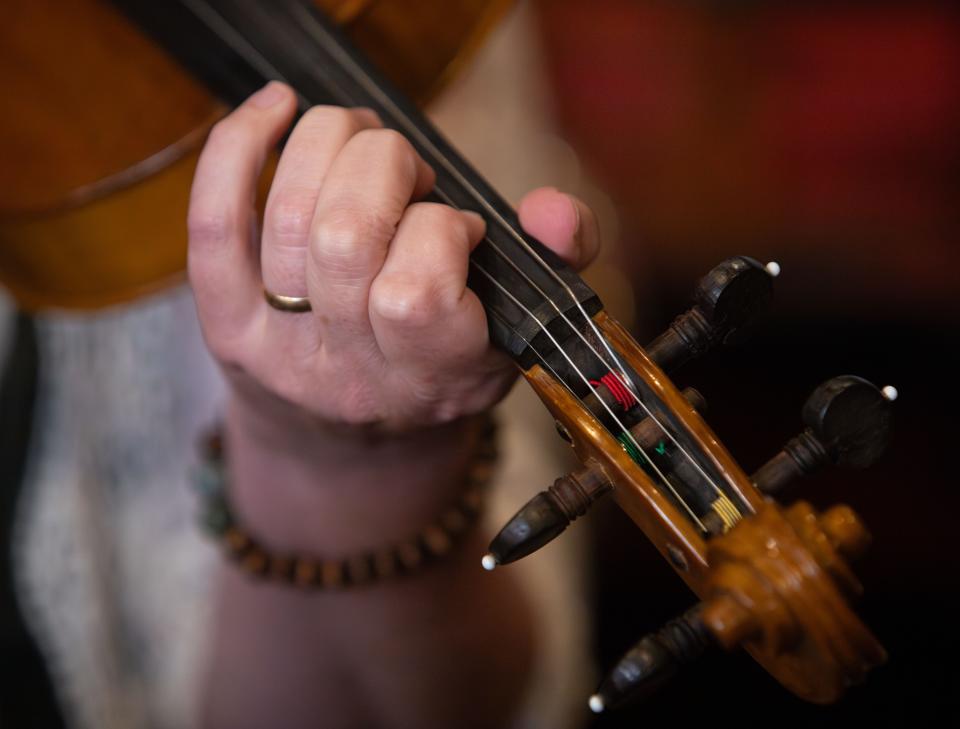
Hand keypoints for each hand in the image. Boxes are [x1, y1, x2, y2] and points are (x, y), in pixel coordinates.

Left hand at [188, 81, 600, 437]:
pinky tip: (274, 110)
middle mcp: (349, 374)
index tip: (458, 228)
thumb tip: (553, 210)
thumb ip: (555, 263)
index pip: (416, 293)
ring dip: (329, 145)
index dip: (440, 231)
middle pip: (343, 237)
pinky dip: (237, 148)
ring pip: (287, 216)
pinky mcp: (226, 324)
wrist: (352, 443)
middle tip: (406, 174)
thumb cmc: (441, 366)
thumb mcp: (514, 330)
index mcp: (432, 378)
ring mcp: (279, 351)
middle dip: (383, 166)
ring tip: (358, 146)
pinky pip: (215, 224)